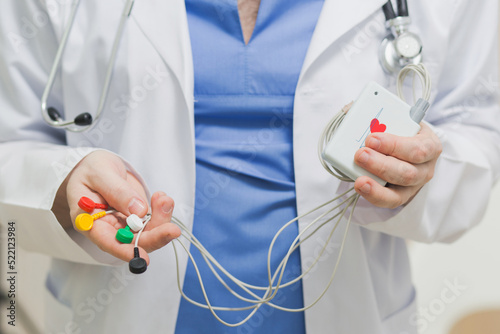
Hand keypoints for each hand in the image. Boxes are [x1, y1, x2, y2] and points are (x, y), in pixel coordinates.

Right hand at [53, 150, 180, 263]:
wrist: (98, 166)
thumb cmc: (91, 169)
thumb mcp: (99, 173)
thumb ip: (117, 191)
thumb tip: (139, 210)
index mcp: (90, 222)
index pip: (107, 242)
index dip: (125, 251)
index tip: (143, 258)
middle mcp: (108, 228)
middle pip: (133, 242)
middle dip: (155, 236)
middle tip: (173, 230)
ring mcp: (125, 224)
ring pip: (147, 233)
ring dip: (161, 220)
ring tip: (164, 199)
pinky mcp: (137, 217)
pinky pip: (154, 221)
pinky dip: (162, 211)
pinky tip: (162, 198)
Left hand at [353, 123, 441, 208]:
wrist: (406, 150)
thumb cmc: (401, 133)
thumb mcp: (398, 120)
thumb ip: (378, 115)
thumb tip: (351, 109)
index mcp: (429, 145)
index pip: (418, 148)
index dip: (394, 145)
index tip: (372, 138)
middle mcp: (425, 168)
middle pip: (407, 172)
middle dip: (381, 164)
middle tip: (360, 154)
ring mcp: (414, 184)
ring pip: (399, 189)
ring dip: (376, 183)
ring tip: (358, 177)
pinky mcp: (402, 196)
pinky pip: (390, 200)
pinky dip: (374, 195)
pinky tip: (360, 186)